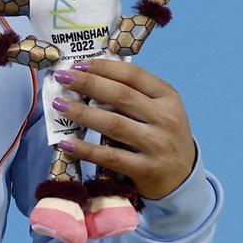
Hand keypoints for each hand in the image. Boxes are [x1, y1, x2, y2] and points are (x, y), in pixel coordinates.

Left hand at [53, 59, 196, 199]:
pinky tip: (66, 142)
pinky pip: (110, 157)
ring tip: (59, 104)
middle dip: (88, 84)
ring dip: (82, 113)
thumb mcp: (159, 110)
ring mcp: (157, 145)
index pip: (133, 75)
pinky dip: (86, 149)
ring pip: (114, 124)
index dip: (103, 67)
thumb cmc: (162, 136)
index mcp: (168, 98)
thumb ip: (133, 94)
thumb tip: (88, 77)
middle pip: (121, 96)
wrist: (183, 178)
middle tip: (61, 78)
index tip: (77, 64)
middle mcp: (165, 119)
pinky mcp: (146, 170)